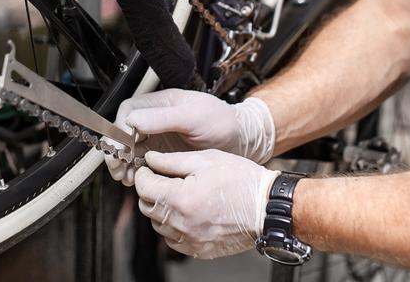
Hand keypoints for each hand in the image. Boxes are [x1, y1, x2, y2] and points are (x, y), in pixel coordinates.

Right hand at [105, 88, 274, 184]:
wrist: (241, 141)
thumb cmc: (222, 123)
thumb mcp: (194, 117)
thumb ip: (163, 118)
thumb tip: (132, 120)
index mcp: (162, 103)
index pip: (129, 111)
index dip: (120, 128)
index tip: (121, 146)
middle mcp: (156, 118)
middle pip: (125, 130)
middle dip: (117, 149)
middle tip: (117, 166)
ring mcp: (159, 136)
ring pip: (130, 148)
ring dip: (123, 162)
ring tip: (125, 177)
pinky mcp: (164, 154)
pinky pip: (142, 160)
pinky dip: (135, 170)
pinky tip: (135, 180)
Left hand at [135, 149, 278, 258]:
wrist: (266, 207)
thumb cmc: (241, 180)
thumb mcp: (205, 159)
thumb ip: (172, 160)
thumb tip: (151, 159)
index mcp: (181, 199)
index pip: (144, 188)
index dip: (143, 174)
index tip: (148, 168)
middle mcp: (182, 224)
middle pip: (147, 207)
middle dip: (150, 191)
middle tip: (162, 179)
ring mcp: (190, 240)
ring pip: (158, 225)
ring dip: (161, 209)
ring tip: (178, 194)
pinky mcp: (198, 250)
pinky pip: (173, 240)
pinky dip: (173, 226)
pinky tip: (187, 212)